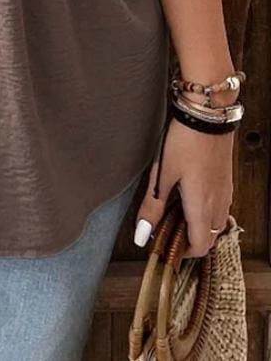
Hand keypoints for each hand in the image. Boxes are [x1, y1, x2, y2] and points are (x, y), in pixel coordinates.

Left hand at [133, 117, 233, 257]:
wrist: (207, 115)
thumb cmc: (184, 142)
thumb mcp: (161, 175)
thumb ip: (153, 207)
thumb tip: (142, 235)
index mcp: (202, 207)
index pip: (200, 246)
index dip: (183, 252)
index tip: (167, 246)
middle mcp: (219, 204)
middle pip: (210, 237)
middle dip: (190, 240)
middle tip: (168, 229)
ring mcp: (225, 192)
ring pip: (217, 223)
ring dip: (199, 226)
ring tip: (175, 211)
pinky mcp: (226, 180)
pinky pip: (220, 207)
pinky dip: (206, 211)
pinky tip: (189, 195)